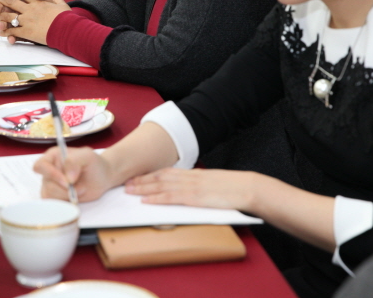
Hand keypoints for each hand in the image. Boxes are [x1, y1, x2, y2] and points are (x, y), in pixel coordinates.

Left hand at [0, 0, 70, 44]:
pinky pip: (13, 31)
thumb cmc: (66, 17)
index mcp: (38, 2)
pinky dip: (6, 32)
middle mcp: (30, 9)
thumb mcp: (62, 5)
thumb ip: (54, 0)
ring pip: (9, 16)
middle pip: (12, 2)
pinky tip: (0, 31)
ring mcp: (27, 20)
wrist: (66, 29)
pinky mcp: (27, 32)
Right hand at [34, 146, 113, 201]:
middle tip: (81, 187)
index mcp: (53, 156)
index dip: (51, 175)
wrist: (102, 178)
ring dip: (67, 196)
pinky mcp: (55, 196)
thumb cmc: (94, 164)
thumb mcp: (87, 156)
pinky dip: (66, 203)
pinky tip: (75, 197)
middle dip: (65, 189)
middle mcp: (49, 170)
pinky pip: (53, 204)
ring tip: (81, 190)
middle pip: (47, 184)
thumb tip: (67, 178)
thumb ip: (74, 161)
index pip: (40, 166)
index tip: (67, 182)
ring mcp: (51, 184)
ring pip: (49, 196)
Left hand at [125, 168, 256, 211]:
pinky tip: (146, 201)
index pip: (168, 172)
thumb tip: (189, 191)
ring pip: (162, 185)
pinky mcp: (195, 197)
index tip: (138, 177)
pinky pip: (172, 197)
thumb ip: (199, 186)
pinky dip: (157, 198)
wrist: (246, 188)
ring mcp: (191, 186)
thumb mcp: (213, 184)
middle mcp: (190, 177)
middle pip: (160, 177)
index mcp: (194, 174)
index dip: (151, 175)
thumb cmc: (233, 189)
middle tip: (126, 183)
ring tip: (130, 191)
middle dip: (142, 180)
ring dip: (144, 188)